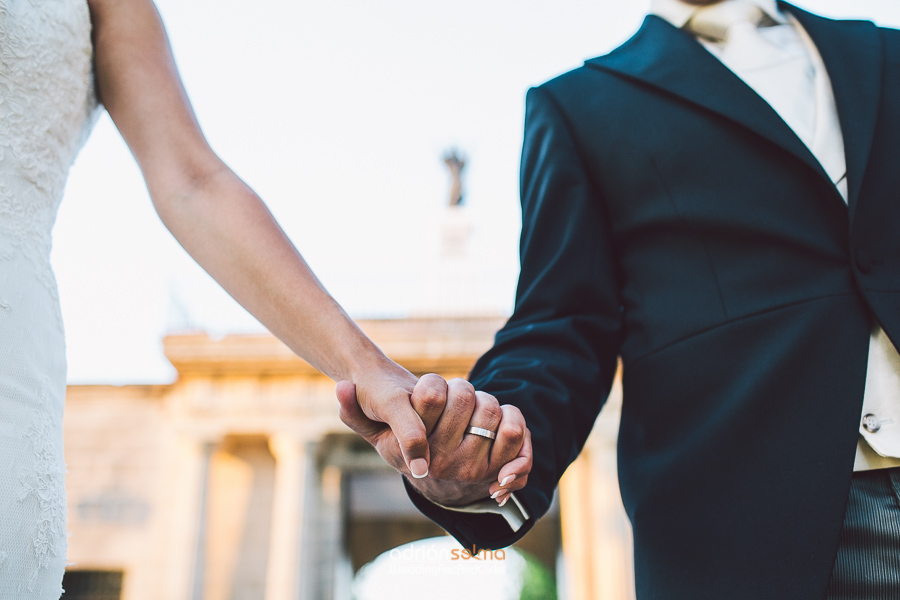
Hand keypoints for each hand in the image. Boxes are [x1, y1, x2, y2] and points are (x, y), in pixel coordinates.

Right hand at [337, 374, 531, 507]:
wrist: (433, 473)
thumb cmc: (401, 441)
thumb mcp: (372, 428)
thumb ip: (351, 410)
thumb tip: (341, 387)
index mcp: (414, 453)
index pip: (432, 395)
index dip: (432, 388)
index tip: (426, 394)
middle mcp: (445, 465)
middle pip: (465, 394)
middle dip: (459, 388)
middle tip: (452, 399)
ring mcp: (475, 469)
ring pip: (490, 407)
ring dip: (484, 400)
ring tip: (472, 410)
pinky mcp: (500, 469)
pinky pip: (516, 431)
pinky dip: (510, 415)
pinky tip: (496, 417)